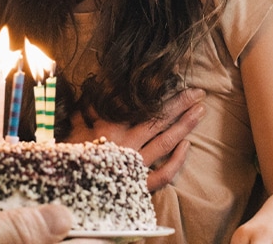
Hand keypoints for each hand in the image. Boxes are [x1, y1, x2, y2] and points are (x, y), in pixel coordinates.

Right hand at [67, 88, 205, 191]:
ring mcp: (136, 165)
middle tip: (198, 92)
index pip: (141, 104)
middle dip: (180, 104)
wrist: (72, 192)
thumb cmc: (72, 157)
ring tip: (200, 110)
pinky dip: (177, 160)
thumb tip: (93, 88)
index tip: (174, 79)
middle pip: (159, 120)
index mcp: (111, 127)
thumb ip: (85, 109)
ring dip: (185, 125)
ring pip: (166, 142)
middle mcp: (127, 144)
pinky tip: (187, 145)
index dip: (158, 91)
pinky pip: (164, 174)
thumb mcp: (74, 128)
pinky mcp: (140, 185)